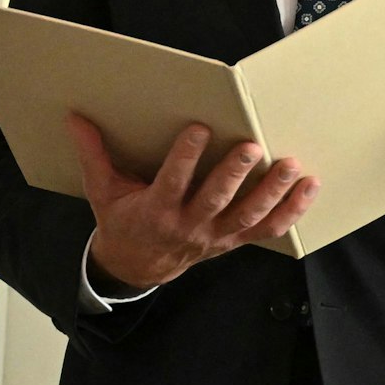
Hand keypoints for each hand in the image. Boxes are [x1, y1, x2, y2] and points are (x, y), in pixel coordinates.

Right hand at [67, 115, 319, 291]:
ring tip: (291, 165)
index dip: (186, 159)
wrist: (136, 266)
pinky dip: (291, 212)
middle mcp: (188, 226)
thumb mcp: (102, 190)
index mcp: (156, 212)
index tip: (199, 130)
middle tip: (251, 146)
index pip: (173, 183)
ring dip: (271, 192)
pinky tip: (308, 188)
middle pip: (216, 201)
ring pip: (247, 216)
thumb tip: (76, 118)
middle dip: (234, 174)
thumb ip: (94, 154)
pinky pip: (266, 230)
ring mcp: (214, 237)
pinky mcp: (233, 241)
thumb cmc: (123, 222)